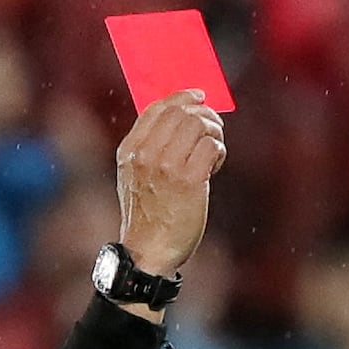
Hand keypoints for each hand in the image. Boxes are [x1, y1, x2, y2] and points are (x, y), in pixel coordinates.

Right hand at [111, 92, 230, 282]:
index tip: (198, 96)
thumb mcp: (134, 176)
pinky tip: (215, 165)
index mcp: (130, 150)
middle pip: (182, 112)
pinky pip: (211, 146)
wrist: (148, 252)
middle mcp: (146, 155)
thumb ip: (148, 147)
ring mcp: (167, 167)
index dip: (181, 96)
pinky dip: (218, 151)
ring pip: (199, 124)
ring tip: (214, 149)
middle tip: (214, 128)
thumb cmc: (147, 216)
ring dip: (214, 132)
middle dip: (204, 115)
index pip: (157, 108)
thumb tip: (179, 117)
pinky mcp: (189, 181)